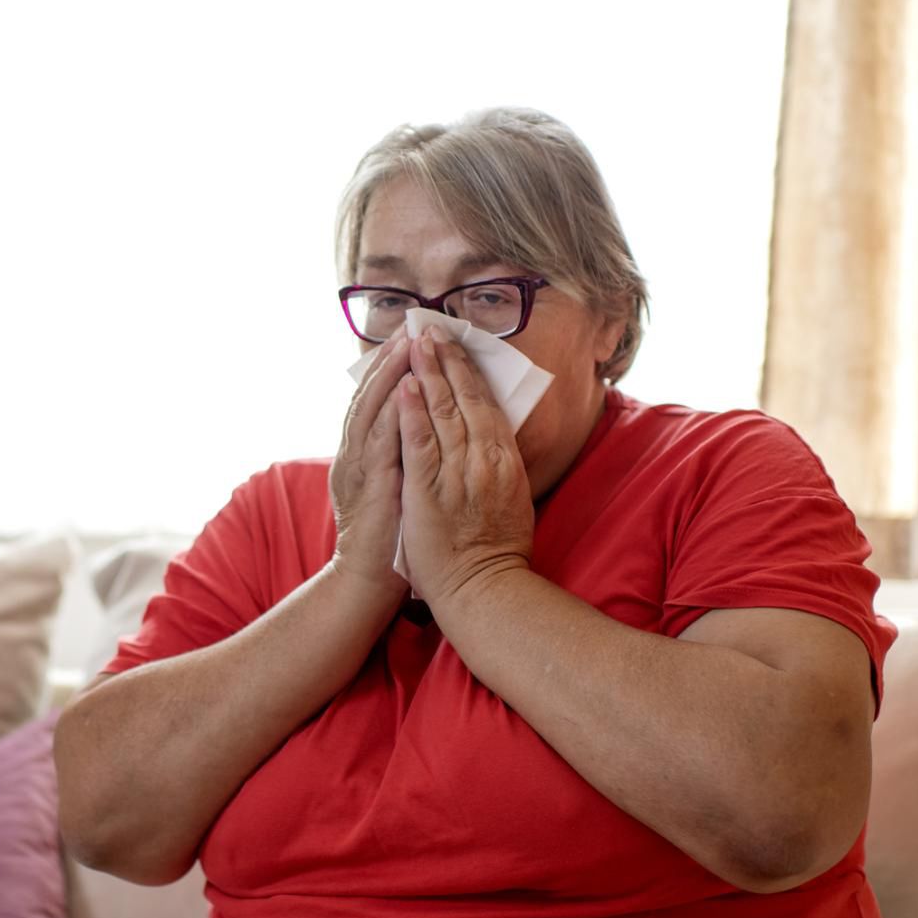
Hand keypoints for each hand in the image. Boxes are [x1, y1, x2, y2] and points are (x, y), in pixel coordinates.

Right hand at [329, 330, 411, 603]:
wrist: (368, 580)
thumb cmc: (390, 536)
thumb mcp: (393, 486)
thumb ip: (402, 456)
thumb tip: (425, 430)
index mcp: (360, 455)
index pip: (375, 402)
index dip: (388, 370)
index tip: (406, 342)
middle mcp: (354, 455)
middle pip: (370, 398)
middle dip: (388, 362)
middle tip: (409, 331)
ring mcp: (359, 469)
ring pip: (372, 411)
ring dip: (389, 377)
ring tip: (406, 348)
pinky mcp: (372, 485)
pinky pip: (380, 441)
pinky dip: (391, 411)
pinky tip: (404, 390)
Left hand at [395, 326, 535, 605]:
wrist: (483, 589)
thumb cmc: (497, 548)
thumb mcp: (511, 496)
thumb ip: (498, 462)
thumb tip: (492, 434)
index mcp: (505, 459)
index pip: (486, 402)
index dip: (469, 370)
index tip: (455, 344)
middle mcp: (485, 458)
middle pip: (465, 397)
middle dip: (447, 359)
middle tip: (431, 328)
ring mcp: (457, 472)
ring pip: (442, 411)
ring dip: (428, 372)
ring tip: (415, 342)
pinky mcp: (429, 488)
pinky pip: (419, 441)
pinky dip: (412, 411)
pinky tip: (406, 385)